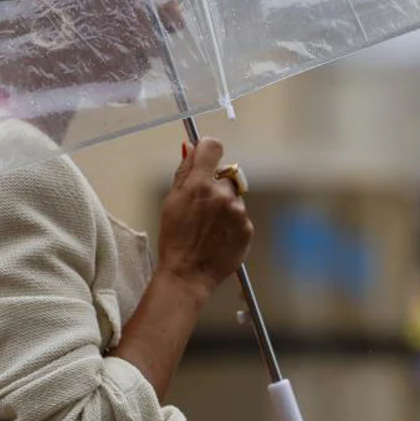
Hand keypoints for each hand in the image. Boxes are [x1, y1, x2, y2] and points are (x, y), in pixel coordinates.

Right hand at [157, 138, 252, 300]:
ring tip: (210, 226)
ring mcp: (238, 212)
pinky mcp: (247, 228)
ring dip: (225, 205)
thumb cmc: (174, 238)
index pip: (213, 147)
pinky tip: (218, 235)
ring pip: (234, 196)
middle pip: (226, 174)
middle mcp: (223, 194)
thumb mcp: (171, 201)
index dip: (208, 150)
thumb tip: (191, 147)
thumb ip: (184, 171)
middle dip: (216, 184)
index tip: (205, 158)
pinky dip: (232, 222)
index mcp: (200, 184)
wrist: (188, 273)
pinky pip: (241, 216)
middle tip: (203, 206)